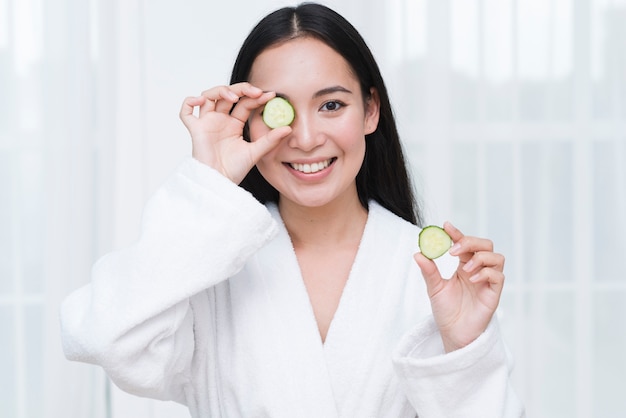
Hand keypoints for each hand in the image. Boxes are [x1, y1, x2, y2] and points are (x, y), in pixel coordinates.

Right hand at [179, 82, 291, 183]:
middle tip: (255, 92)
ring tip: (234, 96)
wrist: (220, 183)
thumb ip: (270, 140)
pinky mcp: (196, 130)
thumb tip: (288, 128)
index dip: (256, 97)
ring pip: (208, 96)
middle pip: (227, 94)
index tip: (270, 95)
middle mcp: (220, 120)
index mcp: (234, 124)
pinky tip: (200, 100)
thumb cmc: (235, 170)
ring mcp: (207, 123)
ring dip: (220, 90)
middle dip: (241, 89)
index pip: (244, 103)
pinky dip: (189, 102)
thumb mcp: (256, 152)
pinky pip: (186, 112)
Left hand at [413, 221, 504, 351]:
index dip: (457, 233)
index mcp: (464, 265)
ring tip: (465, 268)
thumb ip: (429, 271)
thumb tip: (418, 253)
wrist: (453, 334)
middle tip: (454, 249)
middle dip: (471, 242)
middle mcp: (478, 270)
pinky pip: (498, 276)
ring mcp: (488, 281)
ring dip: (481, 257)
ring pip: (497, 257)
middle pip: (485, 245)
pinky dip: (486, 273)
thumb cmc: (446, 311)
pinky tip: (472, 278)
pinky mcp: (494, 293)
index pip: (464, 244)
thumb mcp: (434, 288)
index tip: (445, 226)